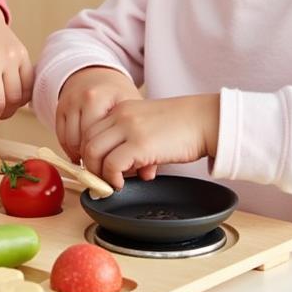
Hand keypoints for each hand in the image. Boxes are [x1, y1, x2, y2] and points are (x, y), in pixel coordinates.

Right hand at [55, 66, 143, 167]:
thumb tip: (147, 174)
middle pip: (86, 142)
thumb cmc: (117, 93)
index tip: (117, 175)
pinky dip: (71, 149)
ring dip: (82, 157)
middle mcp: (84, 98)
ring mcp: (70, 103)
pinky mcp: (60, 109)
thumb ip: (143, 139)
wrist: (97, 73)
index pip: (101, 139)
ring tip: (96, 163)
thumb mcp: (133, 109)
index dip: (109, 162)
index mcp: (103, 97)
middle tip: (106, 174)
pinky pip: (61, 137)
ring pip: (71, 142)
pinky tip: (83, 154)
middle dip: (95, 162)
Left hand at [80, 94, 220, 189]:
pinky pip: (111, 164)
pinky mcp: (139, 144)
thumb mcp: (149, 125)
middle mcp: (120, 115)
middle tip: (102, 180)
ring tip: (112, 183)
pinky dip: (112, 178)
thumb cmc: (184, 126)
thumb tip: (125, 170)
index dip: (90, 152)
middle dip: (90, 164)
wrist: (206, 119)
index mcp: (122, 108)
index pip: (90, 130)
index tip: (97, 168)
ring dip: (98, 173)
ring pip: (93, 152)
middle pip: (86, 141)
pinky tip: (122, 184)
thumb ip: (132, 141)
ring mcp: (128, 128)